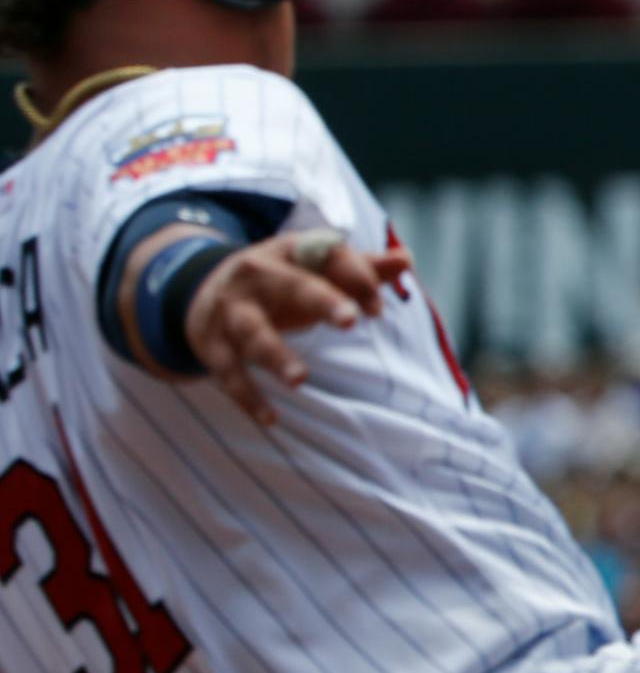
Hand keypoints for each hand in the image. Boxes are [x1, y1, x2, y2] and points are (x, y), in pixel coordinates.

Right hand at [185, 230, 410, 425]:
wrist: (199, 289)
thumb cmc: (280, 281)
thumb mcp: (314, 268)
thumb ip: (361, 269)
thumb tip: (406, 258)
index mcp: (290, 253)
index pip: (330, 258)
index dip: (358, 278)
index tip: (379, 309)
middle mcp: (258, 276)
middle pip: (291, 286)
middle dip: (320, 300)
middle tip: (350, 320)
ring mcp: (232, 311)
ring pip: (253, 332)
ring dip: (275, 356)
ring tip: (300, 379)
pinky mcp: (214, 344)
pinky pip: (230, 373)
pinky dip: (247, 397)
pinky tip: (271, 419)